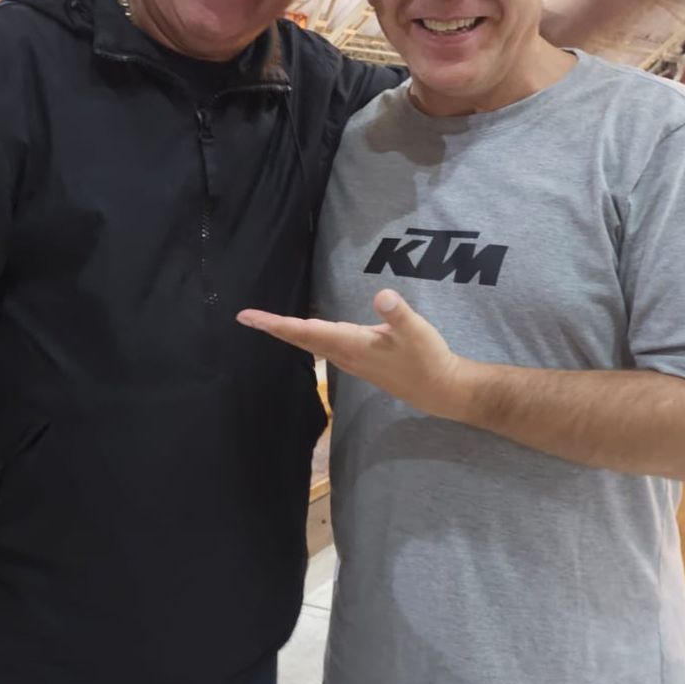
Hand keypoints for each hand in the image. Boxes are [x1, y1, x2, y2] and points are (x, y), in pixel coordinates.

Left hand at [237, 290, 466, 416]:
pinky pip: (323, 345)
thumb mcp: (416, 331)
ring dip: (288, 332)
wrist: (438, 389)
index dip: (276, 324)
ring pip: (311, 343)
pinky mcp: (357, 360)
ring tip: (267, 322)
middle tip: (246, 317)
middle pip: (301, 338)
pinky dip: (307, 335)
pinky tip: (303, 329)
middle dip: (274, 327)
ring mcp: (349, 360)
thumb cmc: (427, 358)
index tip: (249, 318)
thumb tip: (382, 295)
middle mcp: (343, 354)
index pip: (305, 332)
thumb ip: (398, 314)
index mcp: (350, 344)